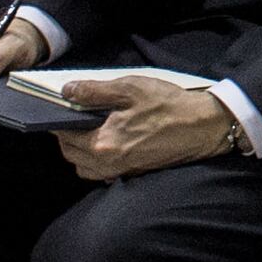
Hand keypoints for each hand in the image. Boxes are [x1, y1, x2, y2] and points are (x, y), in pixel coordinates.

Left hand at [56, 75, 239, 178]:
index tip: (59, 108)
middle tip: (73, 116)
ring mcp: (120, 171)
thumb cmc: (168, 105)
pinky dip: (95, 161)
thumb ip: (94, 91)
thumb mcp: (131, 88)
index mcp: (102, 143)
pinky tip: (107, 143)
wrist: (202, 127)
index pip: (64, 136)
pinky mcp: (132, 173)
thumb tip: (67, 91)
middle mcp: (107, 163)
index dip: (58, 121)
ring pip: (84, 167)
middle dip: (66, 137)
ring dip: (79, 151)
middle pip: (70, 154)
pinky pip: (101, 172)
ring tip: (89, 130)